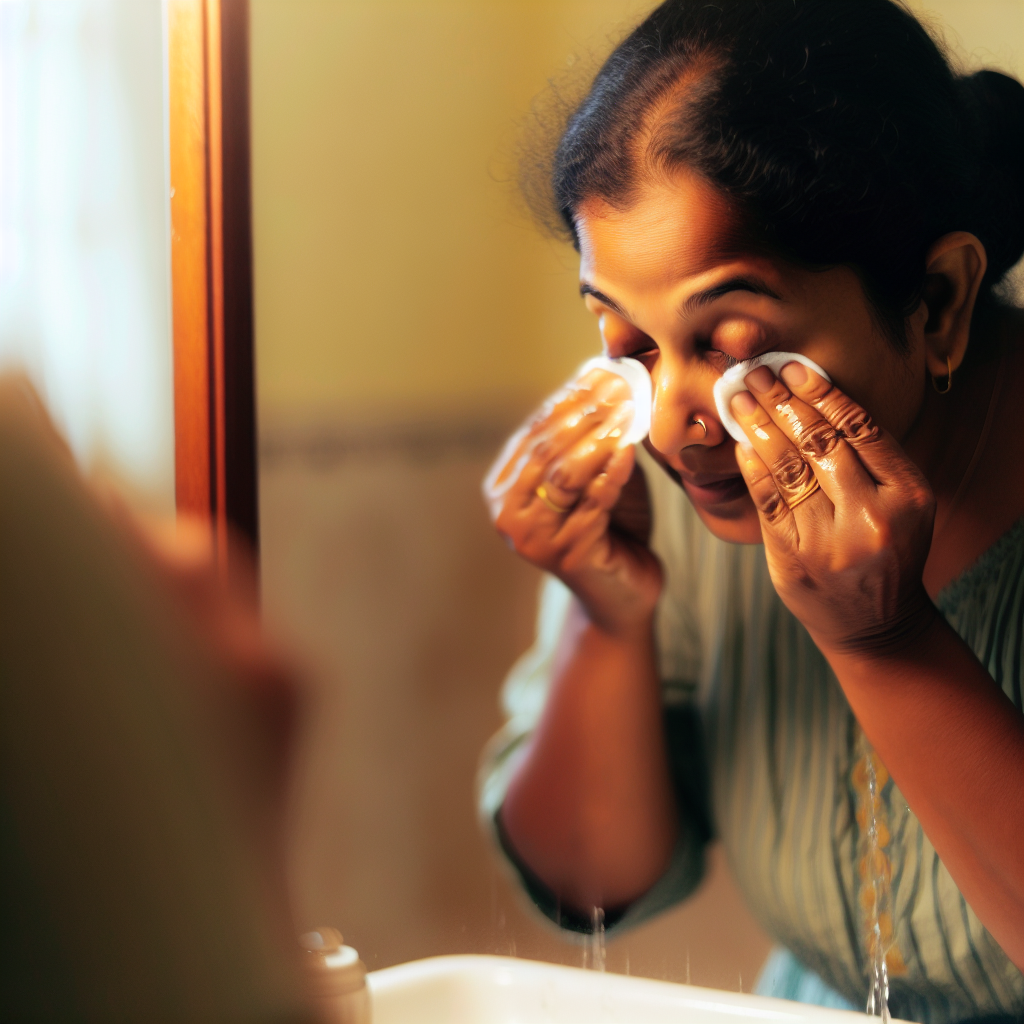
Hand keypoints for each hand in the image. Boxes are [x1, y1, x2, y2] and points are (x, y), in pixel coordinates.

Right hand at [483, 369, 662, 635]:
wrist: (624, 592)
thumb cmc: (611, 527)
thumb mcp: (593, 474)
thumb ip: (589, 437)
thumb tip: (604, 373)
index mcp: (505, 489)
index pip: (533, 433)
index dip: (566, 400)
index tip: (599, 372)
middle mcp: (509, 515)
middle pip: (545, 450)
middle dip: (583, 413)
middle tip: (617, 385)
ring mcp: (533, 538)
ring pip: (565, 474)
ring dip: (598, 437)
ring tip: (627, 410)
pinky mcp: (565, 556)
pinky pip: (593, 503)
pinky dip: (613, 473)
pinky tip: (630, 449)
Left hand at [730, 361, 937, 655]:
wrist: (875, 624)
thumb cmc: (884, 549)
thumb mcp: (900, 503)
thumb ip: (868, 459)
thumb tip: (809, 398)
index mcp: (907, 494)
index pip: (861, 428)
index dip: (822, 393)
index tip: (792, 368)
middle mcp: (872, 516)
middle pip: (820, 442)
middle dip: (781, 401)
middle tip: (755, 374)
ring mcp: (831, 540)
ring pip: (788, 468)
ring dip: (758, 427)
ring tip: (738, 400)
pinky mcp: (794, 557)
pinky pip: (767, 501)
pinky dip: (752, 467)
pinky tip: (741, 443)